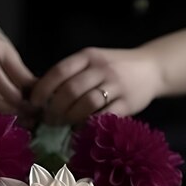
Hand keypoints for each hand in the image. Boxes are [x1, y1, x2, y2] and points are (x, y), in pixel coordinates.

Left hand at [30, 47, 165, 124]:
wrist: (152, 69)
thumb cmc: (114, 68)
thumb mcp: (92, 62)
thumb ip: (71, 74)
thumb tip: (40, 95)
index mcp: (88, 56)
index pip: (59, 71)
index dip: (43, 89)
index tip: (34, 103)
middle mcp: (101, 68)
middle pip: (71, 90)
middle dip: (55, 108)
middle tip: (48, 119)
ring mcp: (116, 85)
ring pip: (87, 103)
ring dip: (70, 117)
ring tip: (63, 124)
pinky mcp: (128, 103)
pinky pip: (105, 116)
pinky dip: (90, 124)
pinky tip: (81, 129)